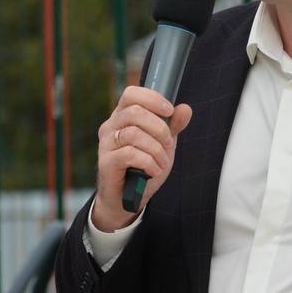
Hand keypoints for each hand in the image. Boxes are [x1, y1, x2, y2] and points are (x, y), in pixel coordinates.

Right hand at [92, 86, 193, 230]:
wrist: (128, 199)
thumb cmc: (143, 167)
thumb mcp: (163, 144)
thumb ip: (173, 126)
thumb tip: (185, 108)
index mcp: (123, 116)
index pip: (131, 93)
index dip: (152, 98)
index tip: (169, 110)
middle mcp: (111, 126)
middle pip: (135, 112)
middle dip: (159, 128)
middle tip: (169, 144)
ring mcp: (106, 144)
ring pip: (134, 133)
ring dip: (156, 149)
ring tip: (162, 162)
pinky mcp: (106, 162)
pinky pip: (130, 154)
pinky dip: (149, 162)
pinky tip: (153, 170)